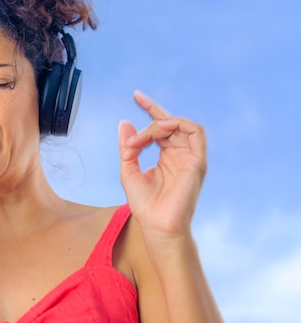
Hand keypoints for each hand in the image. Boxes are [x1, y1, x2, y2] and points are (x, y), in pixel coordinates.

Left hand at [118, 91, 206, 242]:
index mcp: (167, 157)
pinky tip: (160, 129)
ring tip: (145, 135)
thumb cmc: (145, 204)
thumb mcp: (128, 170)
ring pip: (181, 125)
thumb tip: (125, 123)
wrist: (156, 225)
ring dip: (161, 123)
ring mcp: (190, 158)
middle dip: (153, 112)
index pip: (161, 127)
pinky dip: (178, 124)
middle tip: (137, 107)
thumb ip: (128, 147)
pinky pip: (196, 132)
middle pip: (170, 123)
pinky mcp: (198, 162)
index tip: (136, 96)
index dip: (151, 109)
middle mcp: (180, 155)